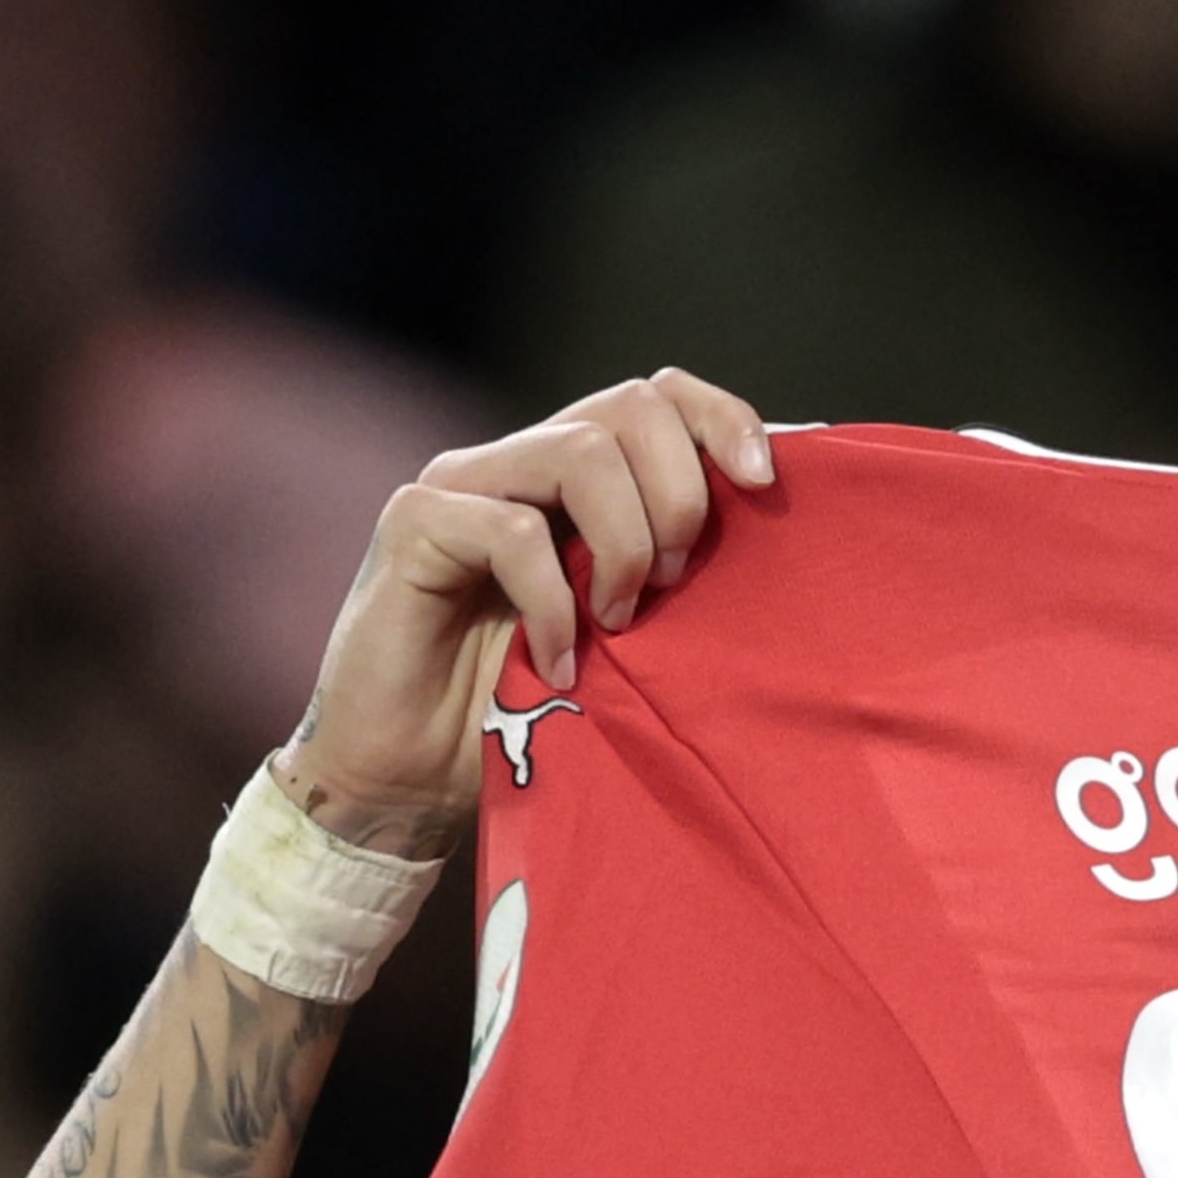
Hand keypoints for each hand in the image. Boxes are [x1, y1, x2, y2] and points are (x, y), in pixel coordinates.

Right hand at [273, 368, 777, 849]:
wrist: (409, 781)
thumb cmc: (524, 717)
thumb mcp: (626, 640)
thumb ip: (670, 579)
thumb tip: (767, 540)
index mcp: (576, 481)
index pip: (659, 396)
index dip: (722, 419)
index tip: (763, 482)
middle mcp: (517, 463)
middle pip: (630, 406)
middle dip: (679, 496)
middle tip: (673, 586)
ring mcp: (461, 484)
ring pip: (580, 453)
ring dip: (625, 545)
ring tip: (618, 627)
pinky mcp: (414, 522)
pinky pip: (512, 530)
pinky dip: (555, 604)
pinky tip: (559, 663)